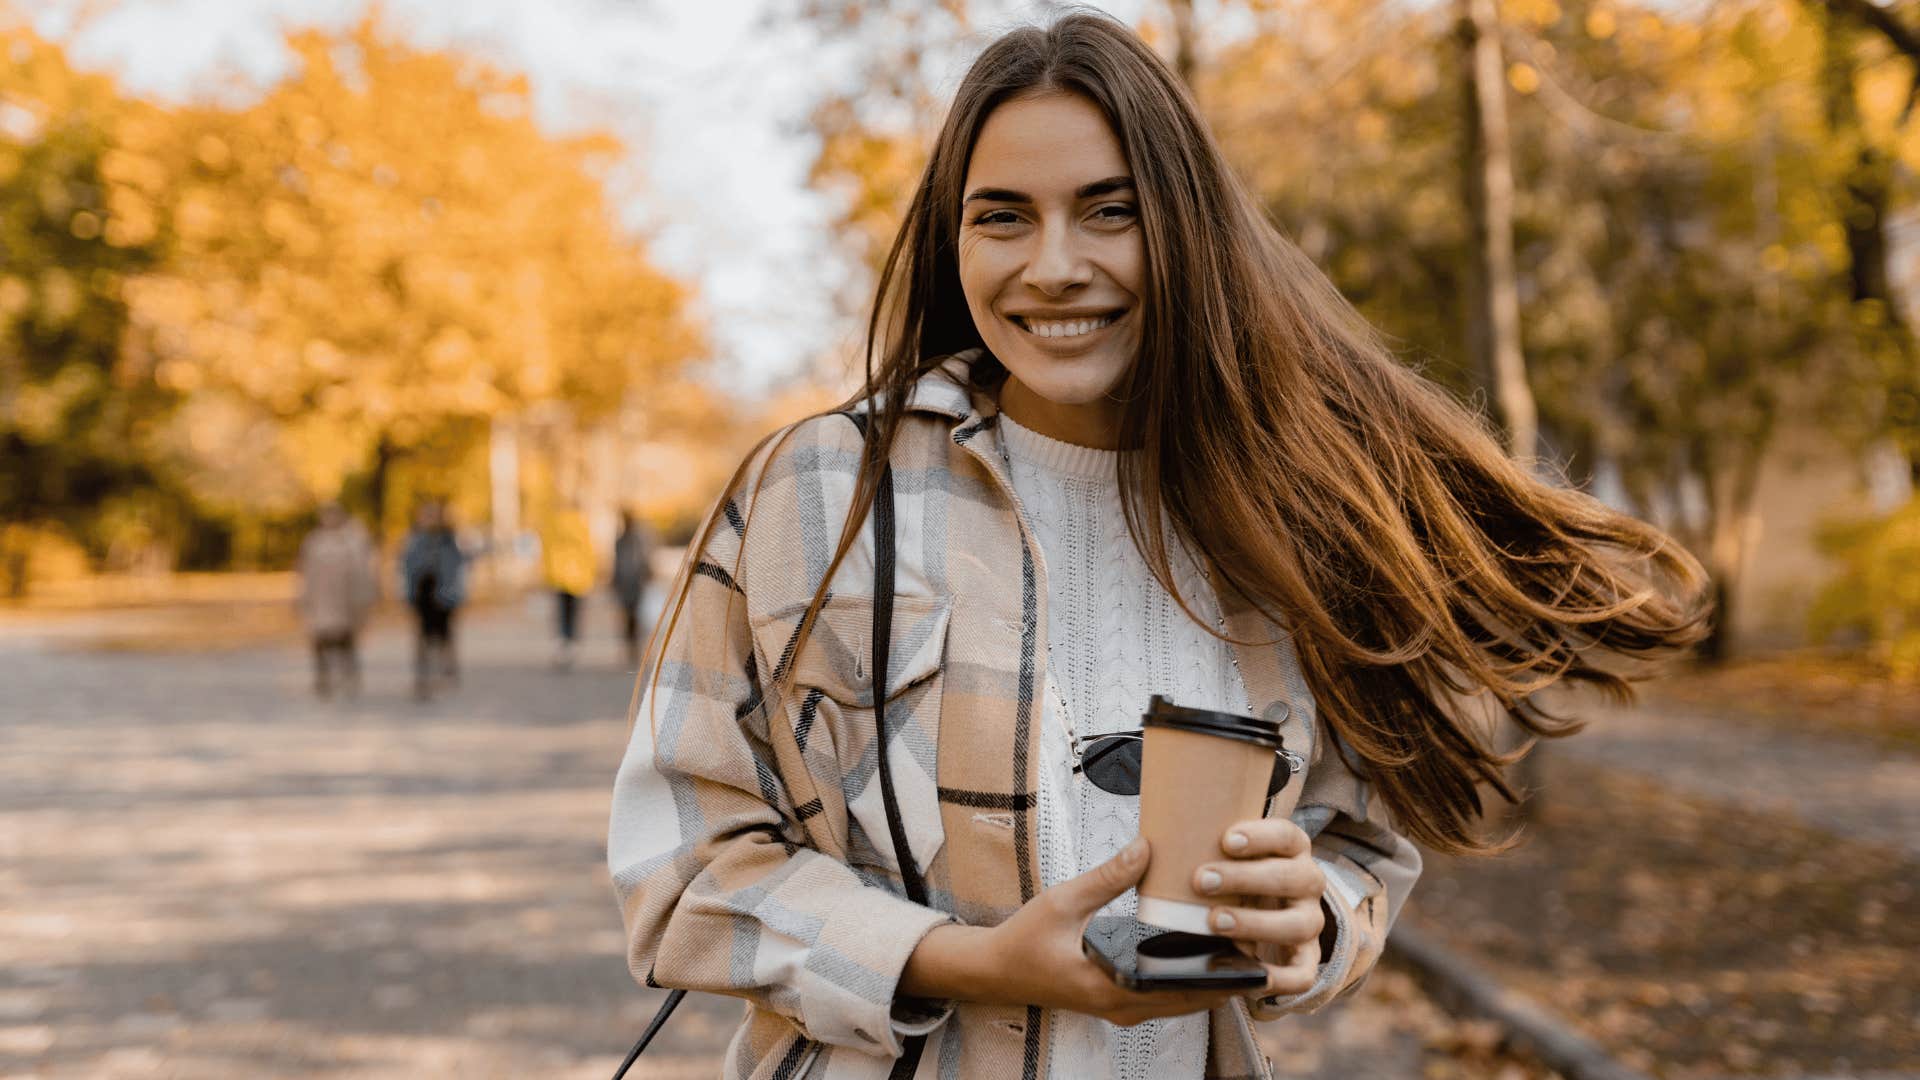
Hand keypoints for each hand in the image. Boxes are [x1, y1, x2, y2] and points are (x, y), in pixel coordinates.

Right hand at [906, 838, 1241, 1024]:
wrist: (997, 970)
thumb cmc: (1025, 939)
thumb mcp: (1065, 901)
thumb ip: (1108, 877)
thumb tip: (1148, 847)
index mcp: (1110, 985)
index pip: (1179, 989)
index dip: (1218, 973)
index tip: (1248, 949)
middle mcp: (1122, 1006)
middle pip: (1191, 1001)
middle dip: (1226, 976)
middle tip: (1258, 941)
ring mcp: (1123, 1009)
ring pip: (1183, 1003)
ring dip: (1211, 980)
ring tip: (1242, 945)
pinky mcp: (1120, 1003)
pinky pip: (1167, 999)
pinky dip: (1190, 981)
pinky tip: (1204, 954)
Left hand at [1190, 818, 1325, 996]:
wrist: (1245, 912)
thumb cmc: (1224, 877)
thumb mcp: (1214, 857)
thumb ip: (1189, 848)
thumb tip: (1139, 848)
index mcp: (1289, 851)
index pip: (1288, 836)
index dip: (1263, 836)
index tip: (1226, 839)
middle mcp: (1306, 884)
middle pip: (1295, 878)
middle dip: (1248, 879)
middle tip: (1202, 880)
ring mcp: (1308, 922)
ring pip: (1300, 924)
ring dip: (1258, 923)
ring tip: (1215, 921)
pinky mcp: (1303, 960)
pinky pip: (1304, 975)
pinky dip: (1281, 978)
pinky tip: (1250, 975)